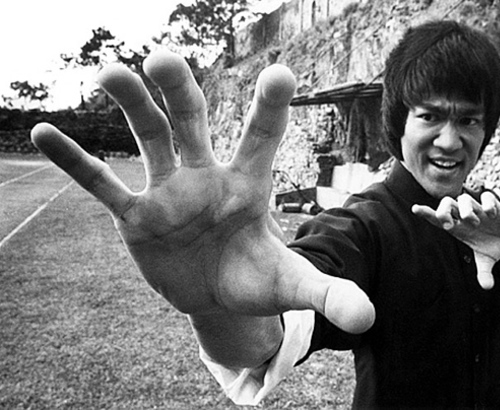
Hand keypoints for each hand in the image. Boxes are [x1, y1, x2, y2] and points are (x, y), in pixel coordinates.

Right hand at [31, 51, 374, 337]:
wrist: (216, 294)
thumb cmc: (256, 280)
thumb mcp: (292, 288)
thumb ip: (328, 294)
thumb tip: (367, 320)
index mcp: (249, 186)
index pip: (262, 138)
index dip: (271, 108)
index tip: (282, 73)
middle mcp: (207, 177)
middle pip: (193, 123)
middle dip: (179, 92)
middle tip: (165, 59)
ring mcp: (169, 192)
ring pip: (149, 138)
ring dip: (131, 107)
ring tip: (111, 72)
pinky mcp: (137, 217)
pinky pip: (103, 185)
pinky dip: (76, 163)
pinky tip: (45, 133)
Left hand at [412, 192, 499, 288]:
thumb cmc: (492, 243)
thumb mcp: (487, 260)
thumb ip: (483, 272)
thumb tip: (487, 287)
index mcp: (458, 227)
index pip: (438, 219)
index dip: (426, 213)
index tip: (415, 209)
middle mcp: (465, 215)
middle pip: (446, 203)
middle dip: (443, 211)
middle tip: (449, 225)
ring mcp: (478, 208)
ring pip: (463, 198)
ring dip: (466, 211)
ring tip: (476, 223)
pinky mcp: (493, 203)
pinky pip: (486, 197)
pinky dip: (488, 205)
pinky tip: (492, 214)